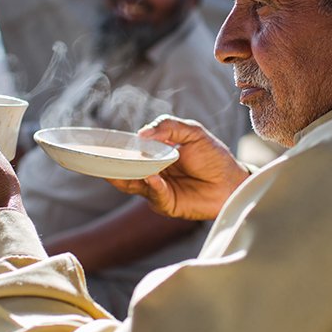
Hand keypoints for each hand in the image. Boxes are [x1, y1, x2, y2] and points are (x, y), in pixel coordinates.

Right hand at [106, 116, 249, 220]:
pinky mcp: (167, 204)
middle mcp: (151, 173)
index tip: (101, 143)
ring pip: (134, 184)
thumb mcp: (192, 132)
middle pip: (124, 170)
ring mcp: (157, 190)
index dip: (116, 148)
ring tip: (123, 167)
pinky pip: (155, 195)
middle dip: (112, 165)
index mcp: (154, 154)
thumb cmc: (213, 156)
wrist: (232, 181)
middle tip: (99, 158)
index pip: (129, 152)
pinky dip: (153, 186)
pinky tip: (153, 177)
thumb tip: (142, 134)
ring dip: (128, 176)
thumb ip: (169, 126)